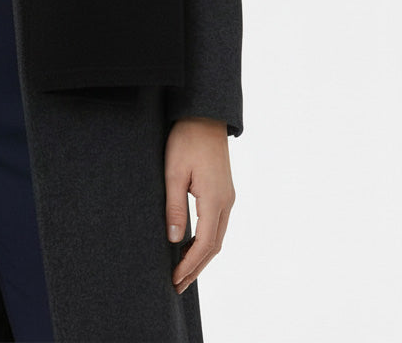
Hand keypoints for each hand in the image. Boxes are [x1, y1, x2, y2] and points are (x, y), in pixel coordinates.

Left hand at [164, 116, 234, 294]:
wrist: (205, 116)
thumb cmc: (186, 140)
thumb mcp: (173, 172)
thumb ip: (174, 206)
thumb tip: (175, 239)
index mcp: (215, 199)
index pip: (205, 243)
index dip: (190, 264)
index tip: (175, 279)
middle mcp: (226, 202)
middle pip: (215, 246)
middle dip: (196, 268)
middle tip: (178, 285)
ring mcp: (228, 197)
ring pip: (218, 237)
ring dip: (202, 256)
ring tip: (183, 271)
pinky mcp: (224, 191)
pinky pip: (217, 224)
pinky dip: (206, 241)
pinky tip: (192, 245)